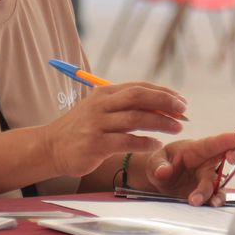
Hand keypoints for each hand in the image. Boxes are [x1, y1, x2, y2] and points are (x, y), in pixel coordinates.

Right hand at [41, 82, 186, 179]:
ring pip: (136, 119)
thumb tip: (162, 106)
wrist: (51, 146)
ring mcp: (97, 125)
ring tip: (177, 128)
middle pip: (139, 97)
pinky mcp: (95, 145)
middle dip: (165, 102)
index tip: (181, 102)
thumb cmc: (83, 129)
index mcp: (104, 94)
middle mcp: (101, 105)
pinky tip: (156, 144)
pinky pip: (126, 142)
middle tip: (184, 112)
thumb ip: (126, 107)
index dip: (163, 93)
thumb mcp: (100, 110)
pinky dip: (145, 143)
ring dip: (161, 123)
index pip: (139, 87)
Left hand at [144, 132, 234, 205]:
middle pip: (227, 156)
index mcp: (196, 149)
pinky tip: (210, 205)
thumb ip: (159, 165)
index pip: (213, 143)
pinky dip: (215, 201)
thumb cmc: (160, 164)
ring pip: (219, 183)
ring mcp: (209, 179)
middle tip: (232, 158)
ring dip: (213, 191)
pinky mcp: (207, 194)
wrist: (158, 182)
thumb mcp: (154, 161)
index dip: (226, 140)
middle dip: (234, 154)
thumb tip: (164, 171)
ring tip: (197, 199)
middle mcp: (207, 163)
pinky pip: (216, 197)